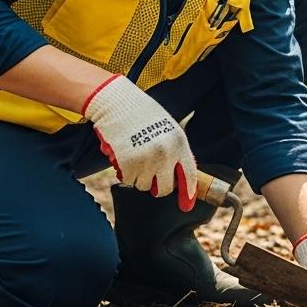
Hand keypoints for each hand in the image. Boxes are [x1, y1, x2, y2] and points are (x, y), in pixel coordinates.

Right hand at [84, 74, 197, 210]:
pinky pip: (127, 180)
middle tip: (148, 176)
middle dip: (157, 187)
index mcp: (179, 143)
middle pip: (165, 188)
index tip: (186, 205)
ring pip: (144, 186)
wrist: (116, 102)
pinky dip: (123, 172)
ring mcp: (147, 159)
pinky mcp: (128, 163)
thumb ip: (173, 150)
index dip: (188, 193)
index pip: (189, 175)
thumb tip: (177, 176)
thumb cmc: (141, 113)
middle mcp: (166, 153)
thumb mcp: (167, 128)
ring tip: (133, 156)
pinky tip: (122, 155)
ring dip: (137, 176)